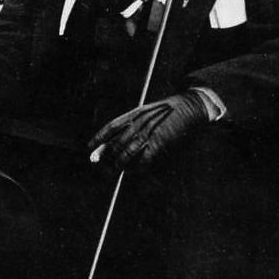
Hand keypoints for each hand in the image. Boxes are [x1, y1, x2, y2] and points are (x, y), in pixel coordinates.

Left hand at [89, 94, 206, 171]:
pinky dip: (137, 167)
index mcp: (136, 112)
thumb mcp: (148, 111)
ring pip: (127, 152)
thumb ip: (133, 122)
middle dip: (106, 155)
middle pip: (117, 141)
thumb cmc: (168, 112)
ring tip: (111, 171)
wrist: (190, 106)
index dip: (100, 137)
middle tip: (98, 164)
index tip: (89, 146)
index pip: (112, 125)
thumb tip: (117, 138)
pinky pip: (144, 159)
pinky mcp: (161, 143)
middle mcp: (140, 122)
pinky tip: (134, 170)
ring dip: (118, 164)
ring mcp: (150, 132)